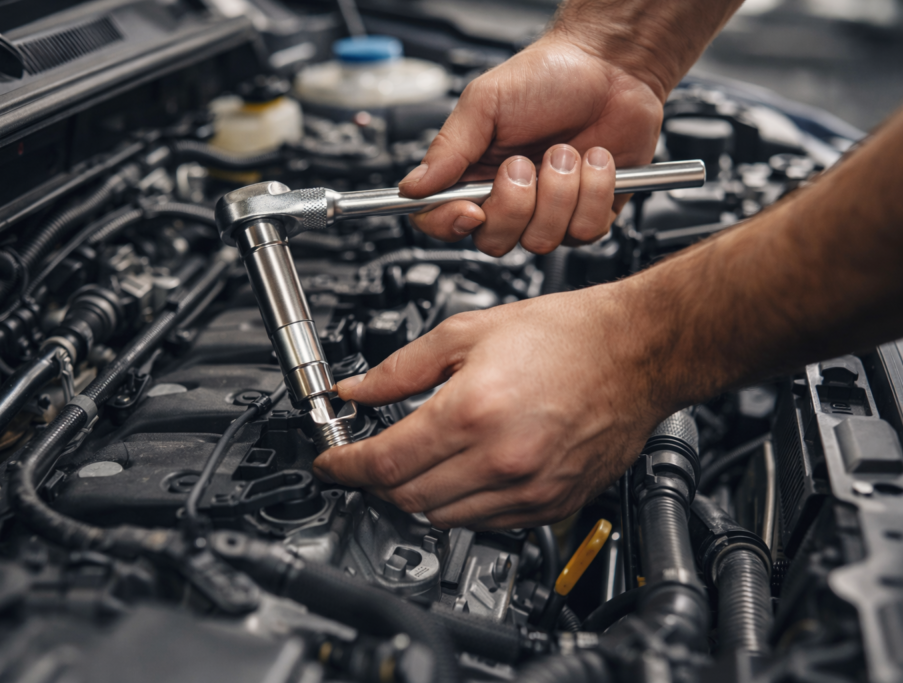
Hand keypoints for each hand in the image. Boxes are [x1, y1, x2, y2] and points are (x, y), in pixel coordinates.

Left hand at [313, 285, 670, 529]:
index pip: (382, 463)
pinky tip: (461, 474)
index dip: (343, 467)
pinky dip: (460, 506)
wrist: (636, 352)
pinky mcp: (550, 504)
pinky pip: (485, 523)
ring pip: (442, 518)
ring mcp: (528, 489)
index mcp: (472, 411)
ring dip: (415, 497)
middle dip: (374, 483)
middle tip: (366, 461)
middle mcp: (500, 459)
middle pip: (406, 498)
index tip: (330, 464)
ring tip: (415, 464)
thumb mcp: (468, 332)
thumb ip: (401, 367)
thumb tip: (357, 389)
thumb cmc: (565, 336)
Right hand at [400, 31, 664, 256]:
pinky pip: (585, 231)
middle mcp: (508, 200)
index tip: (472, 208)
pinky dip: (594, 191)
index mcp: (473, 174)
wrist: (611, 67)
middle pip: (493, 241)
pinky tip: (595, 159)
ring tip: (566, 152)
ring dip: (559, 192)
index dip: (450, 224)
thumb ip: (448, 148)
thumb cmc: (548, 77)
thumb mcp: (485, 102)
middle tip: (526, 162)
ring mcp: (549, 212)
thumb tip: (411, 187)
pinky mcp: (589, 215)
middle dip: (516, 204)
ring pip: (541, 241)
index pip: (440, 221)